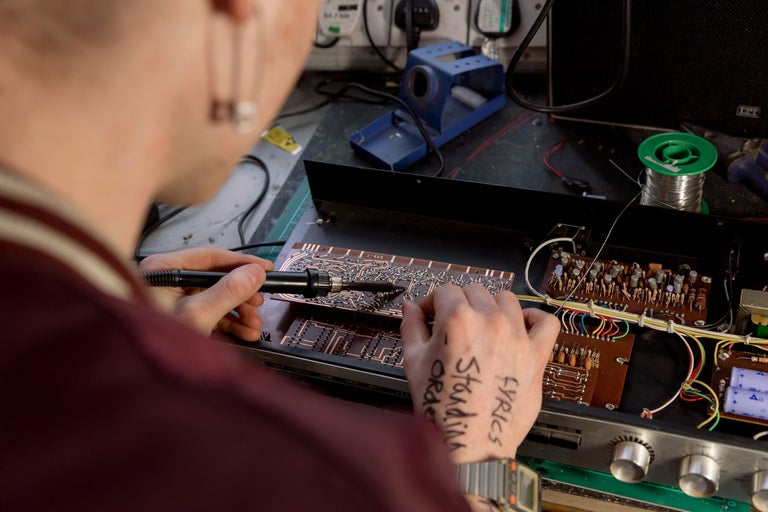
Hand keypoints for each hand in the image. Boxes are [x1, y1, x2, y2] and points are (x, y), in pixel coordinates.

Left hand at [138, 247, 272, 339]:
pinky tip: (243, 331)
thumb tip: (253, 274)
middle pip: (215, 278)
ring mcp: (170, 300)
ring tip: (253, 323)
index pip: (211, 257)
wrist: (135, 374)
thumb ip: (228, 291)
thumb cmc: (151, 341)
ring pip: (214, 297)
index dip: (242, 263)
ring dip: (238, 311)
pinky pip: (208, 313)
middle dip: (241, 294)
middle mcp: (166, 280)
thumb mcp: (197, 314)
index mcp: (163, 269)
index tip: (264, 268)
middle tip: (259, 301)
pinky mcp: (176, 317)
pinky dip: (227, 322)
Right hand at [400, 284, 558, 463]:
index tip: (430, 314)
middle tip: (452, 324)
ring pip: (507, 299)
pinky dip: (533, 318)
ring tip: (482, 326)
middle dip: (459, 302)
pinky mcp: (536, 355)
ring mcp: (516, 337)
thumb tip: (409, 307)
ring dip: (491, 306)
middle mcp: (490, 322)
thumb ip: (411, 327)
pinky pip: (545, 321)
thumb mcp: (414, 362)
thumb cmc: (442, 409)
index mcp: (457, 320)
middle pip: (474, 290)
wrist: (469, 444)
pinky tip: (520, 326)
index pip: (444, 290)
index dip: (432, 302)